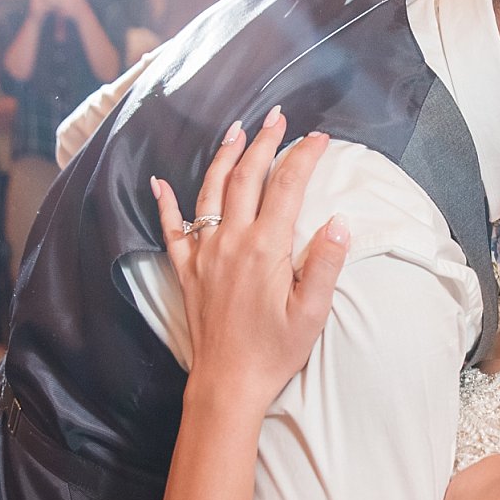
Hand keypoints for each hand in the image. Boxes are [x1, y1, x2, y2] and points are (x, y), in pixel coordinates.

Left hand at [155, 111, 347, 404]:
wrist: (228, 382)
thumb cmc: (274, 351)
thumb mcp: (312, 313)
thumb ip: (326, 264)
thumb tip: (340, 223)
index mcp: (266, 248)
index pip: (288, 187)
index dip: (304, 157)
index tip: (320, 138)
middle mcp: (231, 241)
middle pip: (247, 177)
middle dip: (264, 142)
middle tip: (278, 117)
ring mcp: (205, 254)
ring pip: (210, 191)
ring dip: (223, 156)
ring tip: (236, 130)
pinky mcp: (187, 271)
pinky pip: (173, 229)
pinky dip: (166, 202)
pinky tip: (159, 182)